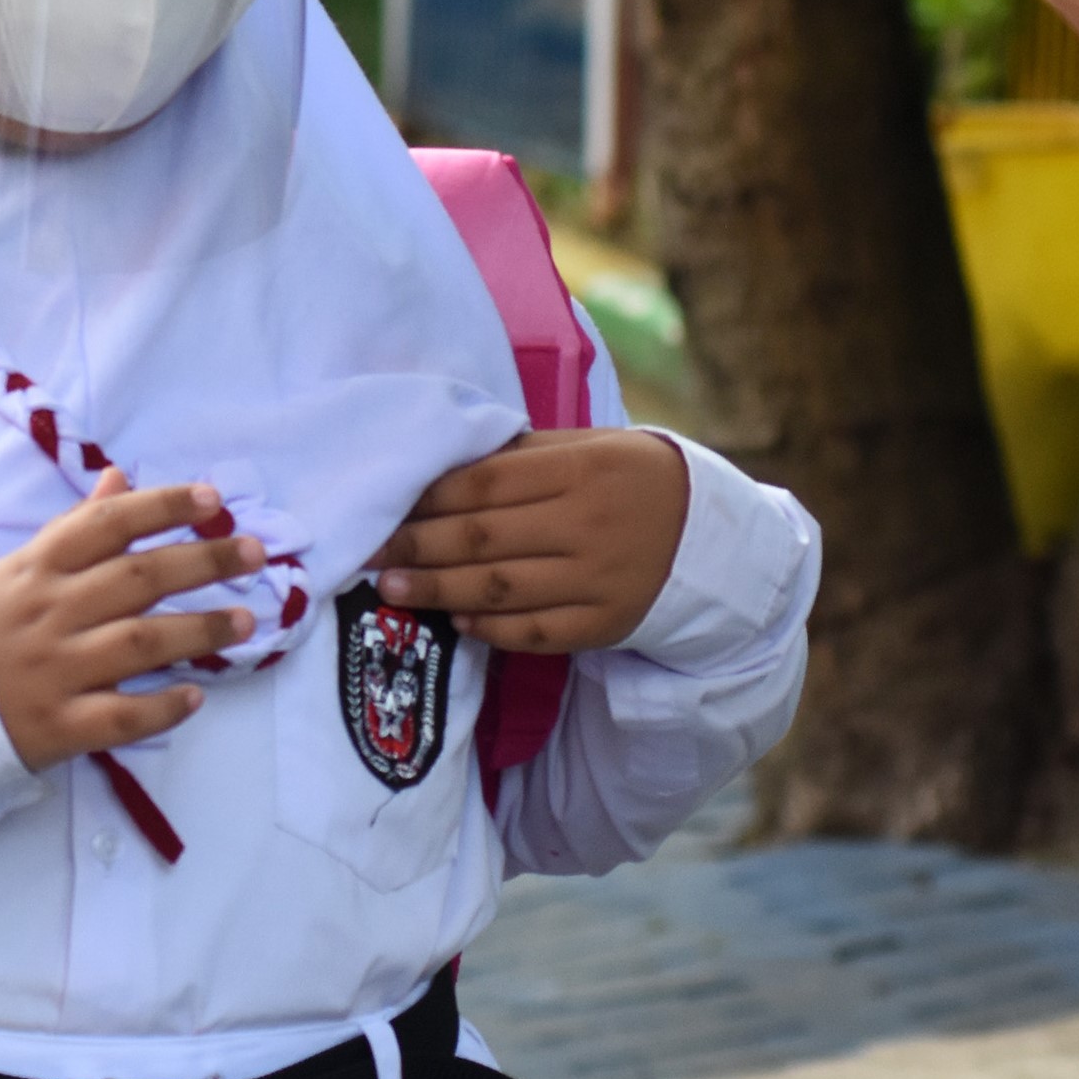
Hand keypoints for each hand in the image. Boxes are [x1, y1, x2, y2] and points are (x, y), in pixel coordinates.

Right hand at [0, 470, 261, 770]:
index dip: (162, 507)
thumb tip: (120, 478)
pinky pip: (120, 717)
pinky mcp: (59, 725)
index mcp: (38, 567)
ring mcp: (55, 670)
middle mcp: (50, 612)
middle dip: (203, 561)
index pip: (107, 525)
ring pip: (139, 643)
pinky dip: (161, 707)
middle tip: (255, 554)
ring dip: (198, 630)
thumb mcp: (18, 568)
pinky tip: (194, 695)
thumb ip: (74, 527)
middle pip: (138, 579)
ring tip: (244, 622)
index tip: (212, 500)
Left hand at [371, 429, 690, 653]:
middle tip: (369, 554)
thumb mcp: (589, 447)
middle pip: (483, 538)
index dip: (427, 499)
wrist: (709, 535)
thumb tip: (445, 465)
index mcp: (580, 470)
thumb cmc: (631, 479)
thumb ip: (524, 454)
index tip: (385, 507)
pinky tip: (456, 621)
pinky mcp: (605, 624)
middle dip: (417, 548)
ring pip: (501, 589)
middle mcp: (587, 525)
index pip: (485, 485)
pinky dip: (491, 628)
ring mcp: (597, 579)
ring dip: (438, 591)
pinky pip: (536, 632)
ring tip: (391, 590)